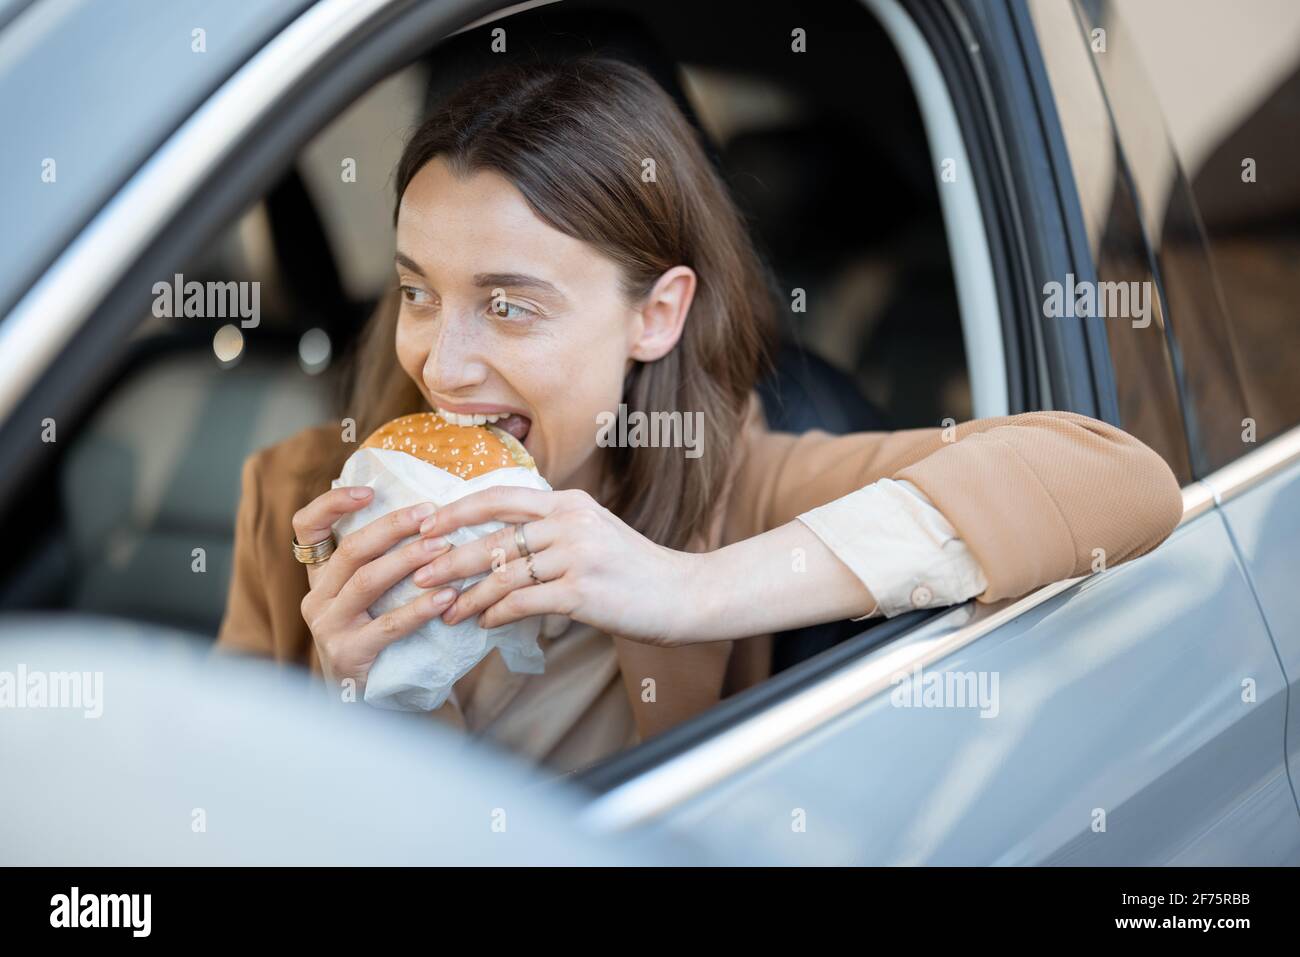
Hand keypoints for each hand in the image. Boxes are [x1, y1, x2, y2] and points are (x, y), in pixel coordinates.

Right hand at [293, 487, 456, 691]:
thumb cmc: (377, 639)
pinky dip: (421, 607)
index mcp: (320, 578)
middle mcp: (316, 598)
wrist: (366, 702)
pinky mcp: (349, 654)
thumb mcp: (369, 599)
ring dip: (408, 560)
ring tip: (443, 547)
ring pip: (367, 581)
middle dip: (393, 527)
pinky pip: (389, 625)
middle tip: (430, 514)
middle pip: (350, 550)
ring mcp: (328, 627)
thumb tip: (426, 517)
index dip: (332, 504)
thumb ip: (381, 563)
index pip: (306, 528)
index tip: (369, 490)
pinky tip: (448, 596)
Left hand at [413, 487, 704, 646]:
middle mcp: (570, 522)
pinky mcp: (581, 591)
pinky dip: (497, 615)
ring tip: (445, 612)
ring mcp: (577, 556)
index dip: (456, 510)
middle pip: (493, 538)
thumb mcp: (594, 531)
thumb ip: (551, 528)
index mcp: (569, 502)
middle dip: (448, 558)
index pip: (499, 496)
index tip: (424, 524)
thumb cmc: (634, 569)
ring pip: (502, 574)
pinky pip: (523, 603)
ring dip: (468, 596)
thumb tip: (496, 543)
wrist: (683, 594)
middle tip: (417, 574)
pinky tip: (483, 625)